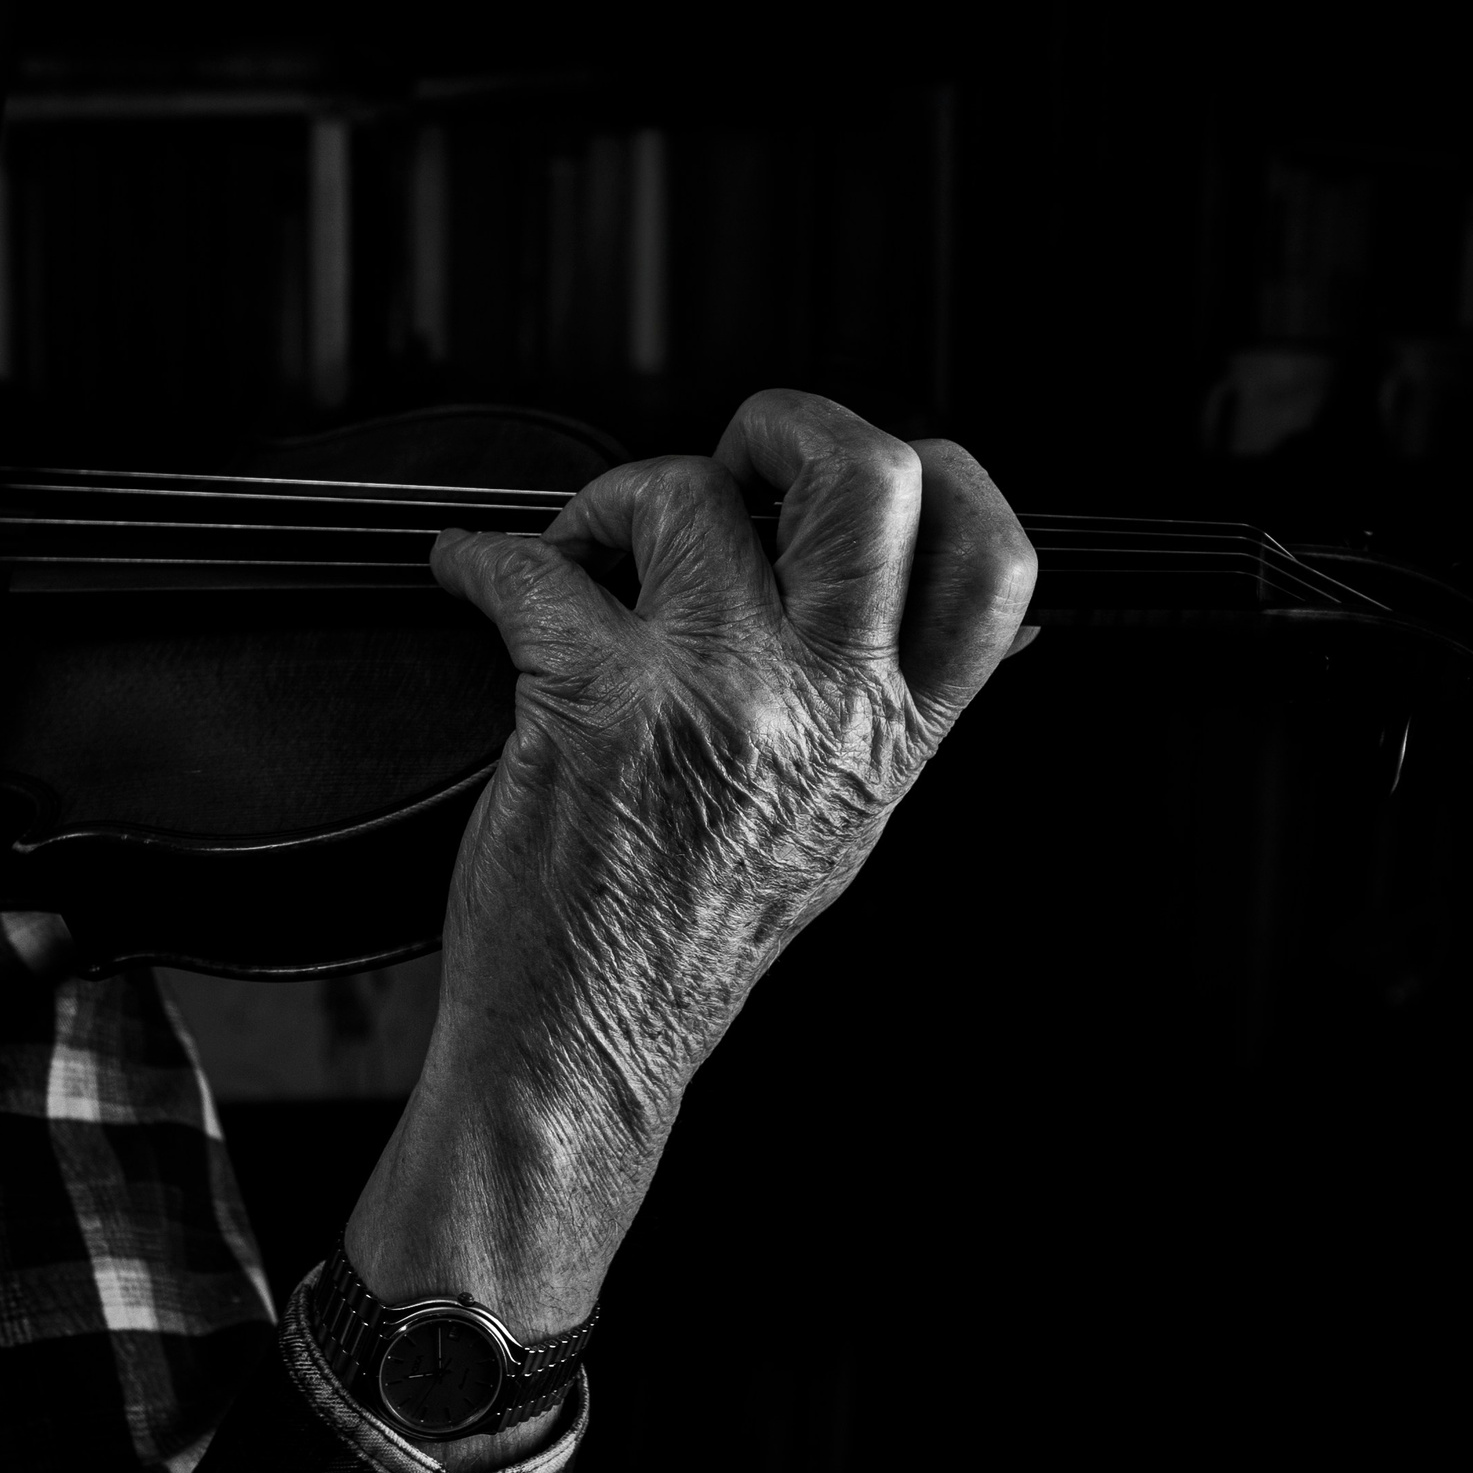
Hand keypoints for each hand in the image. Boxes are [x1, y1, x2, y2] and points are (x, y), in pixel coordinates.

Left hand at [346, 389, 1033, 1409]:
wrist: (586, 1045)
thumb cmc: (691, 933)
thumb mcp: (844, 824)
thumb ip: (895, 709)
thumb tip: (1005, 627)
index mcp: (893, 734)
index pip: (994, 561)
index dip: (940, 475)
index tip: (857, 476)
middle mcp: (827, 708)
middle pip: (866, 477)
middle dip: (783, 426)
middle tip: (724, 466)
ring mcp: (720, 699)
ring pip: (685, 496)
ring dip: (608, 508)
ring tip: (578, 565)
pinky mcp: (601, 703)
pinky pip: (535, 562)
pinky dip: (479, 559)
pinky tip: (467, 582)